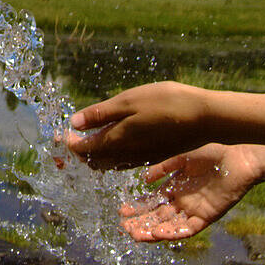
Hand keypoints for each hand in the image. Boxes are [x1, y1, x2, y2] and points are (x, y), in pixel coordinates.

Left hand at [67, 81, 210, 169]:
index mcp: (116, 141)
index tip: (58, 136)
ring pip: (109, 163)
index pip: (83, 148)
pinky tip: (114, 145)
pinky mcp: (153, 156)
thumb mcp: (129, 101)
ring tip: (86, 143)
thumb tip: (73, 123)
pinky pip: (124, 162)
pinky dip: (111, 156)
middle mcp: (126, 155)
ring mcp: (141, 158)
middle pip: (94, 160)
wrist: (206, 118)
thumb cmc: (167, 103)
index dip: (68, 143)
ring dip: (94, 155)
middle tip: (69, 141)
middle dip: (79, 152)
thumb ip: (101, 114)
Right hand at [120, 143, 260, 240]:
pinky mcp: (207, 216)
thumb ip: (163, 168)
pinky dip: (174, 232)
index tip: (122, 211)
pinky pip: (188, 229)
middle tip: (124, 227)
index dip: (137, 207)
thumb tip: (144, 180)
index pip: (152, 202)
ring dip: (152, 231)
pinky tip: (159, 233)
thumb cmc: (213, 150)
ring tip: (136, 234)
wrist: (239, 154)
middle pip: (157, 217)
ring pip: (169, 226)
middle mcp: (183, 201)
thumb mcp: (181, 157)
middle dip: (140, 223)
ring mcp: (194, 210)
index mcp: (175, 187)